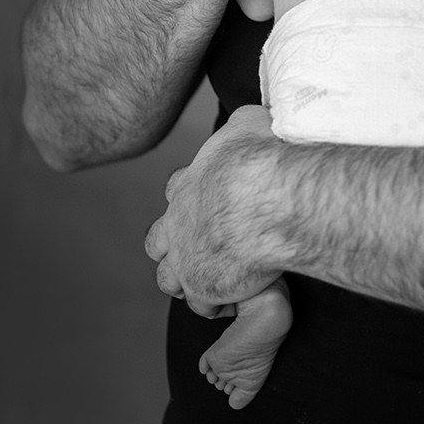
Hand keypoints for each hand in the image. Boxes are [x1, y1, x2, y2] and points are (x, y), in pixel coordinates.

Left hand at [144, 107, 285, 315]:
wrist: (267, 196)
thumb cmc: (262, 156)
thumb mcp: (250, 123)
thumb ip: (243, 125)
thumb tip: (252, 118)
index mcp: (188, 184)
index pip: (176, 191)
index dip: (190, 198)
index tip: (212, 201)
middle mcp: (178, 222)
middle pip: (157, 242)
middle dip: (174, 247)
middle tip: (206, 248)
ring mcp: (186, 257)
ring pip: (169, 279)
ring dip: (189, 281)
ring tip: (217, 280)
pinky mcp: (203, 286)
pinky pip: (202, 305)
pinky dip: (217, 303)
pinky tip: (239, 296)